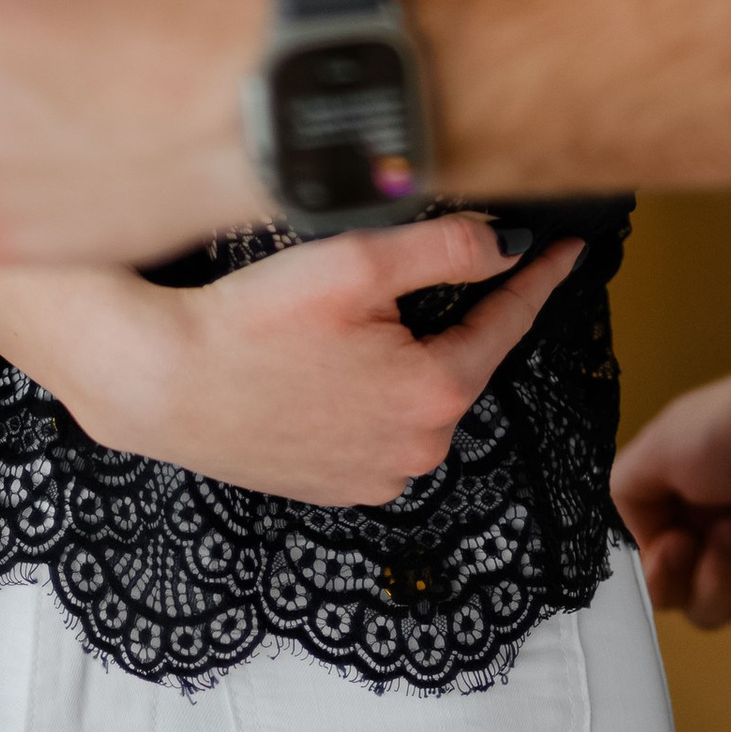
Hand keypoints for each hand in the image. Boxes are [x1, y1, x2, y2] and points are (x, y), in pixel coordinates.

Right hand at [37, 220, 585, 507]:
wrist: (163, 382)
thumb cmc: (250, 324)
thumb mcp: (357, 264)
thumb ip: (447, 249)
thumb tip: (505, 246)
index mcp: (433, 396)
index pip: (507, 323)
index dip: (537, 279)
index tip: (567, 252)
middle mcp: (414, 451)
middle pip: (457, 360)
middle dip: (446, 316)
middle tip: (395, 278)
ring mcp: (373, 477)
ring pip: (416, 396)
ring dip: (402, 357)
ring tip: (343, 324)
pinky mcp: (334, 485)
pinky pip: (377, 428)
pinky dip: (369, 394)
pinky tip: (325, 366)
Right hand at [610, 364, 730, 637]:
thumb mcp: (662, 444)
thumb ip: (627, 493)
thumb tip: (646, 546)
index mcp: (689, 503)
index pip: (660, 571)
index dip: (660, 573)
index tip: (676, 544)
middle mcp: (725, 532)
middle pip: (689, 600)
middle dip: (701, 573)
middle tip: (730, 529)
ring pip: (724, 616)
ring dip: (728, 587)